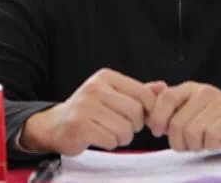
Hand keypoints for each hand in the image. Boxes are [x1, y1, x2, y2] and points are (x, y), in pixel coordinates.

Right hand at [20, 68, 165, 155]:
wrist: (56, 125)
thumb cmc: (90, 110)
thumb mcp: (113, 94)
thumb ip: (139, 91)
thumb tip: (163, 87)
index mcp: (106, 77)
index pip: (143, 94)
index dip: (147, 110)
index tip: (139, 117)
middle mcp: (95, 88)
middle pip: (136, 112)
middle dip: (133, 125)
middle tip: (121, 126)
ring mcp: (86, 106)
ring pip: (125, 129)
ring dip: (122, 137)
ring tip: (109, 132)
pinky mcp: (80, 126)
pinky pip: (111, 140)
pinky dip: (109, 143)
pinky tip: (99, 137)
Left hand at [146, 81, 220, 152]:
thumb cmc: (215, 119)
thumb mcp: (189, 108)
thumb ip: (166, 107)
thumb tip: (144, 107)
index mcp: (190, 88)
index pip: (165, 99)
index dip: (157, 118)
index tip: (159, 131)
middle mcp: (204, 92)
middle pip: (176, 124)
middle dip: (179, 142)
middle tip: (189, 144)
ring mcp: (219, 104)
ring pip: (191, 134)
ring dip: (195, 146)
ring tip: (203, 143)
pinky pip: (209, 139)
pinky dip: (210, 146)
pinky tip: (216, 142)